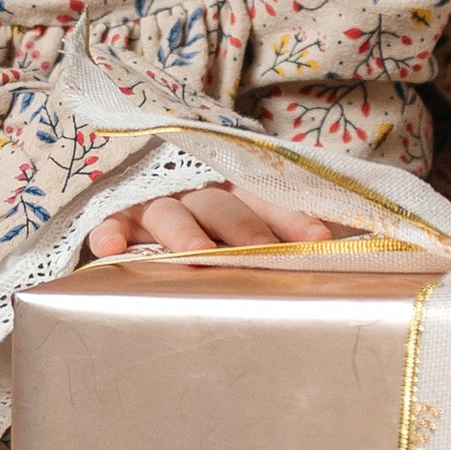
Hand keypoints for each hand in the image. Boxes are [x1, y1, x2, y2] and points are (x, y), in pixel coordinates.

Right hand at [85, 181, 333, 258]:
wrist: (149, 197)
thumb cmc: (214, 229)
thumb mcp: (248, 224)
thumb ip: (285, 235)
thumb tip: (341, 249)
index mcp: (237, 194)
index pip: (269, 201)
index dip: (293, 219)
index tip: (320, 239)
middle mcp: (198, 195)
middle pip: (222, 207)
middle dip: (244, 231)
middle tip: (261, 253)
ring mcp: (157, 205)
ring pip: (170, 213)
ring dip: (184, 233)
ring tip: (197, 255)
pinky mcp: (120, 219)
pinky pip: (112, 221)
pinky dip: (109, 231)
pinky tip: (109, 246)